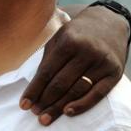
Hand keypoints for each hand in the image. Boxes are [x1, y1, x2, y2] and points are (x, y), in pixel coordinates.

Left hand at [20, 5, 129, 125]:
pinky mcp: (114, 73)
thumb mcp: (58, 37)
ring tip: (46, 116)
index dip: (34, 89)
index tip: (24, 103)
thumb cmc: (77, 33)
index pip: (47, 72)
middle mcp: (85, 52)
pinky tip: (68, 112)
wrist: (108, 23)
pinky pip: (97, 93)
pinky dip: (82, 105)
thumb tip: (36, 85)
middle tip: (35, 113)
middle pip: (61, 83)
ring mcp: (101, 63)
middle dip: (45, 100)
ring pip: (77, 90)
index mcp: (68, 41)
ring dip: (60, 106)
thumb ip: (48, 59)